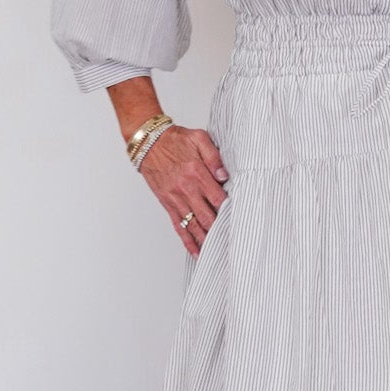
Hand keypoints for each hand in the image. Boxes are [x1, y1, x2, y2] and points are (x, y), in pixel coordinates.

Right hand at [138, 124, 229, 255]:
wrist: (148, 142)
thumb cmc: (175, 139)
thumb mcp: (199, 138)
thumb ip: (214, 156)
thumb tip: (224, 175)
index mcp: (197, 173)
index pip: (218, 198)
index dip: (230, 210)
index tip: (241, 218)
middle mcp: (186, 189)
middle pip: (207, 216)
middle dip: (221, 230)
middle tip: (235, 241)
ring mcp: (176, 199)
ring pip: (194, 226)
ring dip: (206, 240)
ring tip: (220, 252)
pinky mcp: (167, 204)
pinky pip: (178, 226)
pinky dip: (188, 241)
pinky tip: (197, 252)